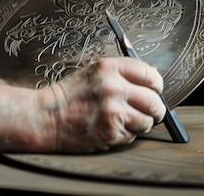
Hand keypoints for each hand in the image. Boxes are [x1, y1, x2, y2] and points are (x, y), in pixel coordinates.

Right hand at [40, 57, 164, 152]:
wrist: (47, 116)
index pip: (150, 74)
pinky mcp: (111, 132)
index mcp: (109, 68)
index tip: (155, 90)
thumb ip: (122, 73)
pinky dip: (125, 134)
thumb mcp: (94, 72)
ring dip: (140, 123)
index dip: (156, 85)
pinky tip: (110, 127)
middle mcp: (113, 87)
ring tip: (123, 120)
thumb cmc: (70, 95)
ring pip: (147, 121)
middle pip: (154, 101)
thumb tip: (152, 80)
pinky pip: (132, 136)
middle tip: (151, 111)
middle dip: (155, 109)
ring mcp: (113, 111)